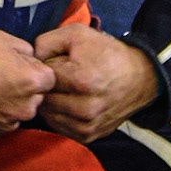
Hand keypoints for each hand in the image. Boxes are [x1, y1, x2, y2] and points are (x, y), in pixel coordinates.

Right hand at [0, 31, 57, 134]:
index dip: (36, 71)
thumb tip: (31, 59)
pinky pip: (8, 121)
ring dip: (15, 102)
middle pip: (38, 96)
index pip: (50, 78)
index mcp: (34, 81)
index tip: (23, 67)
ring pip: (23, 110)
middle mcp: (27, 105)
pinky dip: (1, 113)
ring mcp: (12, 120)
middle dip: (28, 88)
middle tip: (6, 77)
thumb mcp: (4, 39)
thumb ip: (26, 50)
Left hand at [33, 24, 158, 143]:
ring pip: (48, 116)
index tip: (56, 63)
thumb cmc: (107, 53)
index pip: (43, 79)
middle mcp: (84, 108)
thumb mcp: (77, 34)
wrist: (140, 77)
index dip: (46, 68)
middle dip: (46, 87)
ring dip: (51, 103)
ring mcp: (87, 125)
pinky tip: (70, 102)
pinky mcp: (89, 136)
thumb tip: (30, 59)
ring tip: (66, 89)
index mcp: (81, 80)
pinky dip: (60, 115)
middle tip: (60, 77)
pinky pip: (60, 127)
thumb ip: (46, 42)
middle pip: (43, 99)